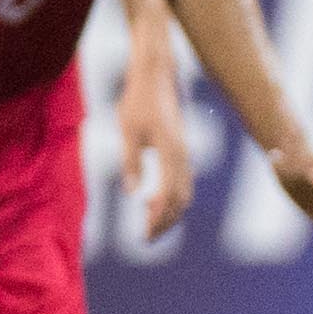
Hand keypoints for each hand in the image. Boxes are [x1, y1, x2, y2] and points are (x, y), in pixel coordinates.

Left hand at [113, 50, 192, 241]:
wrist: (156, 75)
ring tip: (147, 221)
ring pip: (184, 192)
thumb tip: (133, 193)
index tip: (143, 236)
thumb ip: (131, 162)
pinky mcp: (181, 148)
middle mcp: (183, 155)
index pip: (168, 196)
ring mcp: (184, 152)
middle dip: (165, 222)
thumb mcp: (128, 131)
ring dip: (168, 211)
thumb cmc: (138, 100)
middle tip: (146, 238)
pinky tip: (152, 199)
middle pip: (181, 200)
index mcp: (171, 152)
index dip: (157, 219)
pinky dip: (171, 196)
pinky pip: (182, 180)